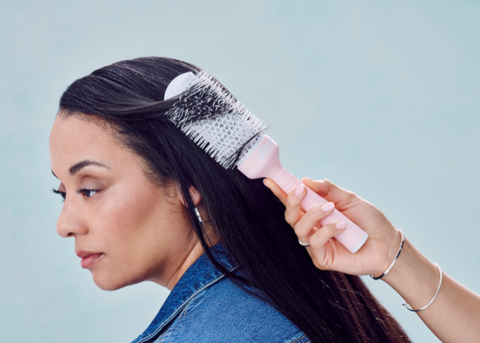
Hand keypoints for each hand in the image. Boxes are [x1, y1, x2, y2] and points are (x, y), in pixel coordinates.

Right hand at [264, 177, 400, 276]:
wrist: (386, 243)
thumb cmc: (368, 220)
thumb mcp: (349, 198)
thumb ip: (328, 189)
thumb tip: (305, 180)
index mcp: (315, 212)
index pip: (293, 202)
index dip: (280, 191)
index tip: (270, 180)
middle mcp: (311, 227)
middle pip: (290, 215)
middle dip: (292, 201)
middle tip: (302, 191)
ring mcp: (315, 244)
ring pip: (299, 228)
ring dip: (313, 215)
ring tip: (332, 209)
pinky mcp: (322, 258)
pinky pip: (314, 243)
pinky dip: (326, 231)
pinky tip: (341, 226)